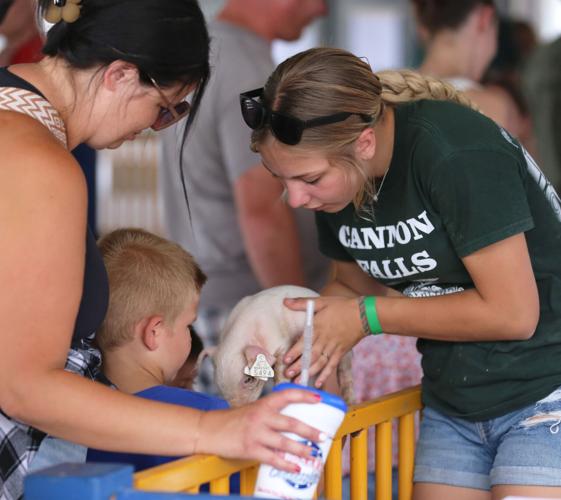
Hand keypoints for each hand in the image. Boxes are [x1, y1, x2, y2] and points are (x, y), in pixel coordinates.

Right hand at [196, 389, 322, 472]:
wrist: (208, 429)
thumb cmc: (232, 420)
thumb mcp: (252, 411)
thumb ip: (269, 415)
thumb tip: (291, 424)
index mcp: (263, 404)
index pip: (287, 395)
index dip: (304, 395)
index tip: (319, 398)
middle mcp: (261, 416)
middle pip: (292, 422)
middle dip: (310, 430)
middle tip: (323, 436)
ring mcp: (256, 433)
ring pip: (285, 442)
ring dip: (302, 449)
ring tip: (314, 455)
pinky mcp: (250, 448)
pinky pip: (273, 458)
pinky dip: (286, 464)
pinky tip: (296, 468)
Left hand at [283, 296, 364, 387]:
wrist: (364, 314)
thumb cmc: (341, 306)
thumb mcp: (321, 302)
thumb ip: (302, 303)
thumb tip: (285, 301)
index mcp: (317, 327)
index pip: (303, 342)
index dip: (294, 352)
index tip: (285, 360)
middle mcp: (324, 339)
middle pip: (310, 355)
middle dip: (298, 366)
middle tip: (288, 374)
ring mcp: (333, 347)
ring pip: (319, 362)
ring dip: (309, 372)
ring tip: (298, 381)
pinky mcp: (341, 352)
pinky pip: (332, 365)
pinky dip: (325, 375)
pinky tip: (318, 383)